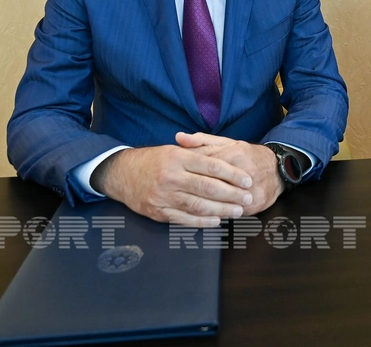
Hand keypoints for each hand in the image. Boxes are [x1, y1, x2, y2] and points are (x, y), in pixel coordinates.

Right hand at [91, 141, 253, 227]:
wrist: (122, 174)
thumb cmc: (153, 160)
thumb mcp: (173, 149)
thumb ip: (197, 152)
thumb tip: (225, 157)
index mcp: (178, 157)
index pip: (212, 166)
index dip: (233, 174)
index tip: (247, 180)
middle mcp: (171, 176)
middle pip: (208, 187)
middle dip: (232, 195)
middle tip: (248, 199)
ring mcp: (163, 196)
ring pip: (198, 205)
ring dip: (221, 210)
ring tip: (237, 211)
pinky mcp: (157, 212)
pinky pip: (184, 219)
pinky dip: (202, 221)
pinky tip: (216, 220)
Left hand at [176, 132, 283, 214]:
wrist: (278, 169)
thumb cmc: (248, 155)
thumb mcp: (227, 142)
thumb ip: (202, 140)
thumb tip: (179, 138)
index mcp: (234, 154)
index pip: (204, 162)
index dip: (187, 169)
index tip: (175, 173)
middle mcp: (242, 171)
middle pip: (211, 183)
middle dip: (192, 188)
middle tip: (176, 192)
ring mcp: (249, 189)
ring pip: (221, 200)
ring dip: (203, 203)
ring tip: (187, 204)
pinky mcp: (254, 204)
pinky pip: (232, 211)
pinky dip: (218, 213)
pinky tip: (204, 214)